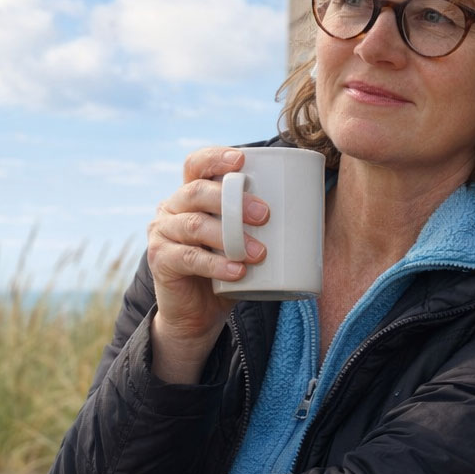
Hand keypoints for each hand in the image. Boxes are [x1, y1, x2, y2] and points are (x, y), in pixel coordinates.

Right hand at [145, 147, 267, 383]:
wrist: (197, 315)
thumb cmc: (227, 271)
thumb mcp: (241, 241)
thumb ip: (259, 224)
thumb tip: (314, 210)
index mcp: (190, 195)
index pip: (196, 164)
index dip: (215, 158)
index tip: (242, 162)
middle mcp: (171, 208)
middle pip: (196, 192)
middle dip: (232, 199)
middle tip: (265, 215)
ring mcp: (162, 234)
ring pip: (194, 225)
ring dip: (230, 236)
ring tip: (259, 253)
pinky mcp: (161, 261)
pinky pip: (189, 257)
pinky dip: (216, 264)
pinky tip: (238, 271)